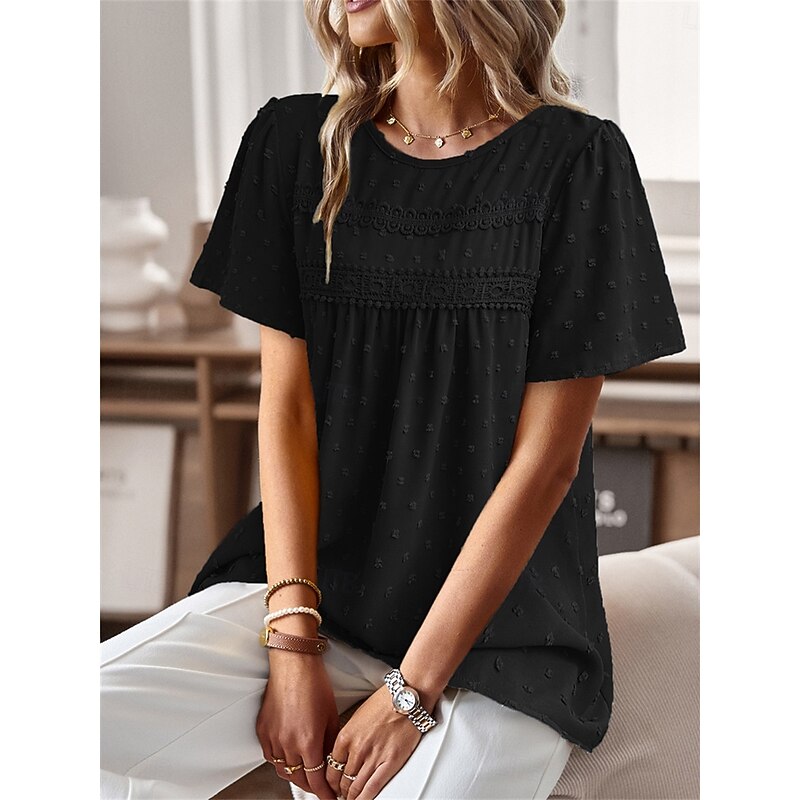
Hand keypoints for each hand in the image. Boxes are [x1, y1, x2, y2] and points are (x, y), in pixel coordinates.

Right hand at [256, 651, 339, 799]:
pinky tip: (288, 758)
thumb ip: (331, 742)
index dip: (325, 792)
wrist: (294, 663)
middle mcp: (287, 743)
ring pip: (283, 770)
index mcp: (308, 741)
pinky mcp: (262, 729)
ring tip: (306, 774)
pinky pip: (270, 756)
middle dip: (312, 786)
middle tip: (321, 787)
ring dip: (295, 775)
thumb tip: (332, 760)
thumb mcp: (332, 715)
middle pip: (299, 778)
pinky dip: (280, 762)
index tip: (331, 797)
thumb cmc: (314, 682)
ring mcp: (272, 737)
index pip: (316, 779)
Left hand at [325, 684, 434, 799]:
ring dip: (351, 797)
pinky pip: (373, 788)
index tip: (332, 784)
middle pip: (342, 780)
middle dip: (340, 791)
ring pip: (355, 787)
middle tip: (341, 794)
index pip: (330, 768)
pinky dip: (365, 798)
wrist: (406, 697)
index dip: (330, 781)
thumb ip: (349, 736)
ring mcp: (373, 757)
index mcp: (345, 736)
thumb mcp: (358, 716)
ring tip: (351, 799)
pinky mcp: (390, 763)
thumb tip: (343, 755)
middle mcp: (357, 749)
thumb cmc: (385, 701)